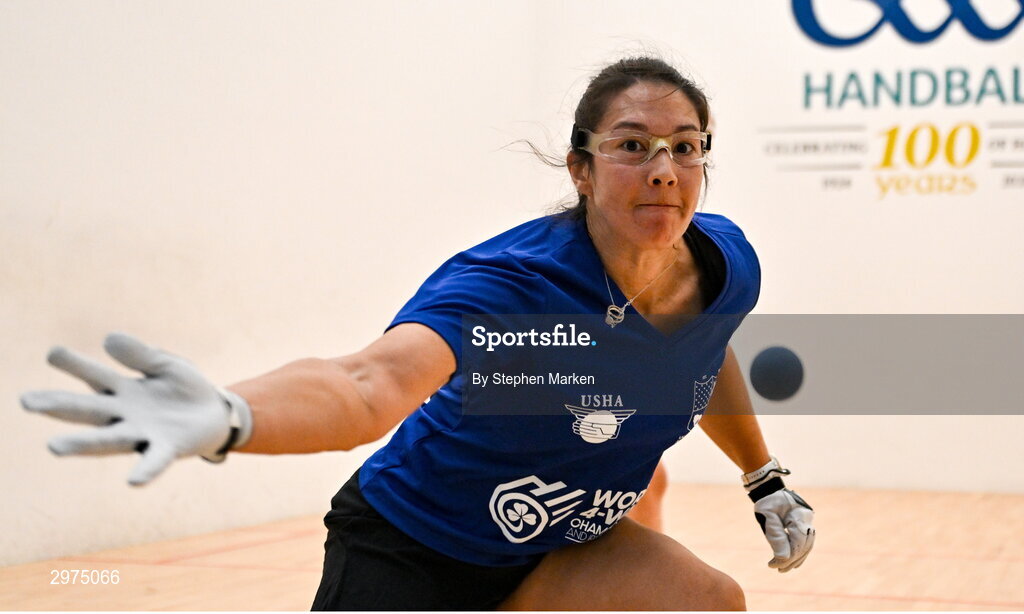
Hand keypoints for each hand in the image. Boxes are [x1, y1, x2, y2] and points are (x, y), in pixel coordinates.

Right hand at [21, 333, 250, 485]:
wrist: (215, 414)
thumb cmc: (184, 388)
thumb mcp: (165, 364)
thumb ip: (140, 355)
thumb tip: (108, 338)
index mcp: (122, 390)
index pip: (94, 376)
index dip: (75, 364)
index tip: (52, 353)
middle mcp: (124, 415)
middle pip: (87, 410)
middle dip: (58, 406)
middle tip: (27, 401)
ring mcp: (143, 434)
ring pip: (107, 440)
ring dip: (82, 444)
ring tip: (54, 446)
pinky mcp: (167, 448)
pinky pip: (154, 461)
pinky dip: (145, 470)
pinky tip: (133, 481)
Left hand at [753, 488, 814, 571]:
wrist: (770, 490)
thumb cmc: (767, 503)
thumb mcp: (768, 519)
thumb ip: (776, 537)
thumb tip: (783, 559)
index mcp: (799, 516)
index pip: (797, 543)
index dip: (786, 557)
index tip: (773, 565)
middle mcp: (807, 520)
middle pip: (804, 546)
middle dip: (791, 560)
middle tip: (778, 570)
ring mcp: (808, 522)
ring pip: (806, 546)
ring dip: (796, 559)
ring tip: (784, 569)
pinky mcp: (804, 525)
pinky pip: (805, 542)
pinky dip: (799, 553)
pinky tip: (792, 562)